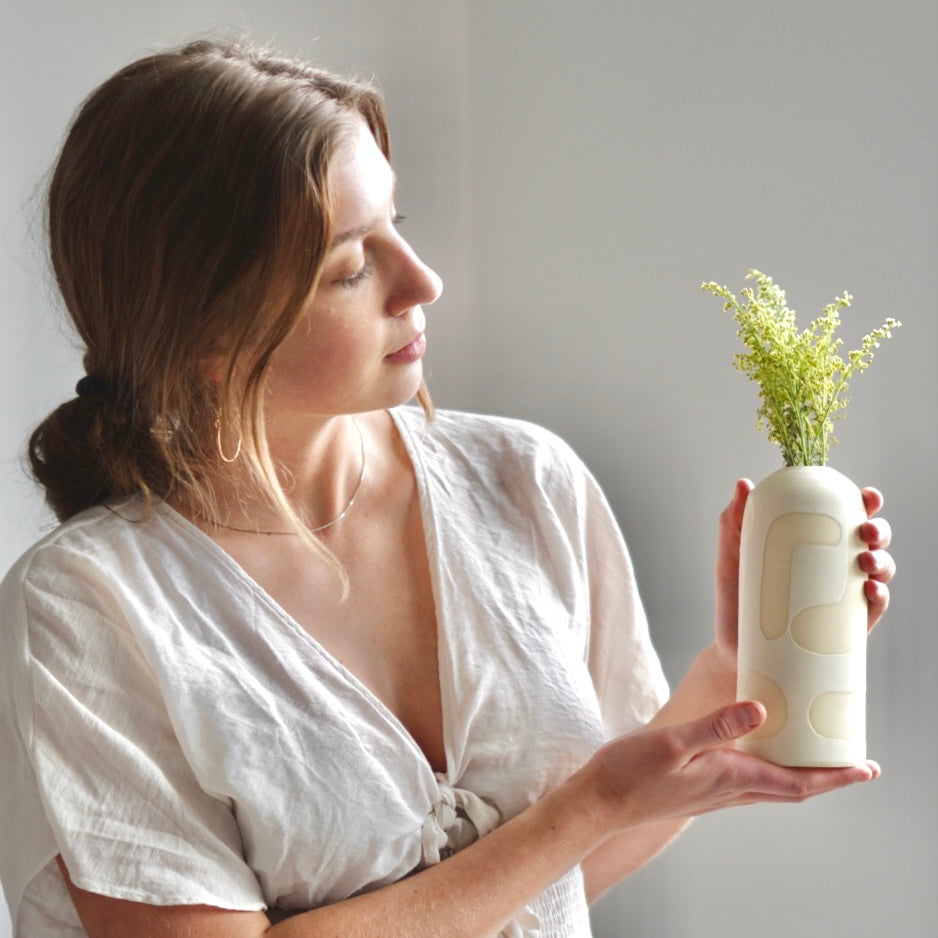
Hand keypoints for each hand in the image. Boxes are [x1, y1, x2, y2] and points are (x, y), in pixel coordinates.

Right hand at [586, 700, 879, 828]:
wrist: (599, 802)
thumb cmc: (630, 771)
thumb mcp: (672, 741)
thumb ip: (716, 725)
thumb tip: (762, 711)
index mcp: (729, 777)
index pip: (796, 782)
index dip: (834, 777)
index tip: (866, 769)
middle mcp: (728, 790)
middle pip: (792, 789)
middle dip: (827, 779)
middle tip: (855, 764)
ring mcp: (713, 793)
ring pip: (772, 788)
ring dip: (801, 776)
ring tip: (817, 758)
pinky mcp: (699, 789)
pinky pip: (749, 783)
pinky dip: (771, 772)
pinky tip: (761, 755)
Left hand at [712, 479, 895, 674]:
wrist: (735, 650)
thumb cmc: (737, 598)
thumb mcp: (732, 556)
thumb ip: (734, 521)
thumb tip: (744, 484)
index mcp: (811, 542)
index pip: (844, 516)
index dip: (863, 503)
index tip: (866, 495)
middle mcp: (832, 566)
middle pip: (869, 541)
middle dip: (879, 530)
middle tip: (866, 531)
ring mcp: (841, 596)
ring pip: (878, 571)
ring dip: (882, 562)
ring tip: (866, 562)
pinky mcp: (844, 627)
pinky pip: (873, 609)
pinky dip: (879, 596)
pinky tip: (870, 590)